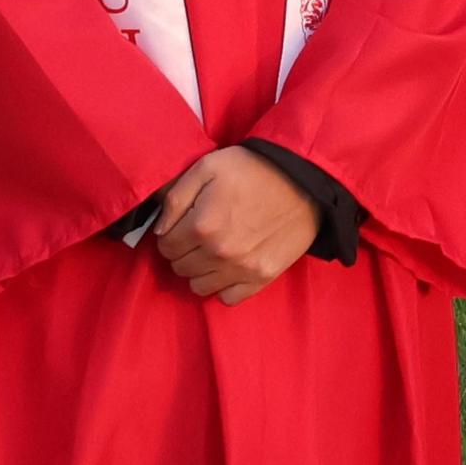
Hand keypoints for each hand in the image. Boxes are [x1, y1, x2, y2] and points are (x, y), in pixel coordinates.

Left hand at [154, 146, 322, 304]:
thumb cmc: (254, 168)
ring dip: (200, 270)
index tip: (182, 224)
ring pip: (199, 286)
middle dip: (183, 251)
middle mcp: (219, 253)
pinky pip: (228, 298)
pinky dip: (224, 286)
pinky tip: (229, 265)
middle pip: (180, 268)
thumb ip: (175, 196)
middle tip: (198, 234)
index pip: (165, 246)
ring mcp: (242, 269)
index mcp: (202, 224)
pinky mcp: (262, 277)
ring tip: (213, 250)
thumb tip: (160, 228)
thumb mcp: (208, 166)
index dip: (169, 233)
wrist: (305, 178)